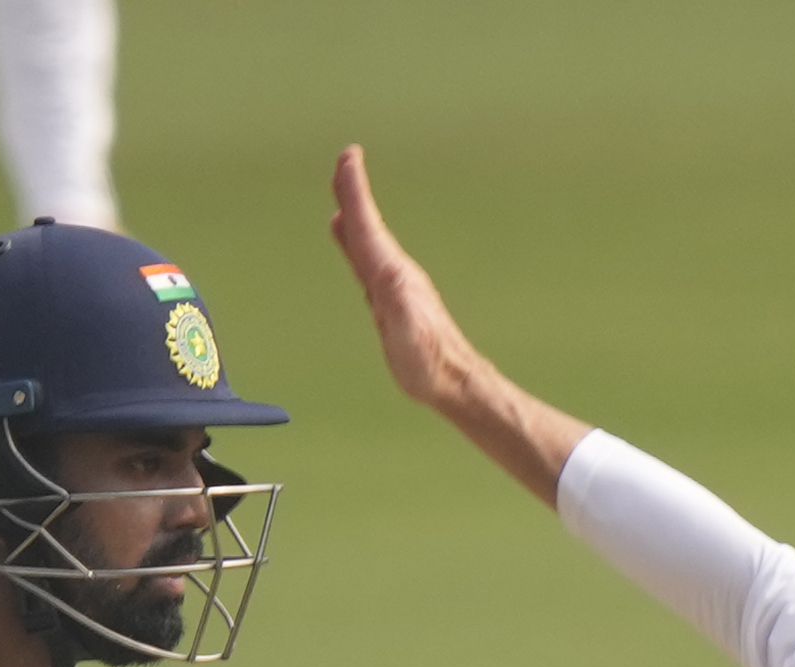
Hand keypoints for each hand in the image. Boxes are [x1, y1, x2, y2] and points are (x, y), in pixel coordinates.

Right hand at [327, 145, 590, 505]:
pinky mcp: (394, 301)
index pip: (367, 226)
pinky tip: (352, 244)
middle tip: (345, 162)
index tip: (349, 156)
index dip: (355, 192)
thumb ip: (393, 304)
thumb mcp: (406, 334)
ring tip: (342, 199)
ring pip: (368, 242)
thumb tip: (382, 276)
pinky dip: (357, 244)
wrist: (452, 382)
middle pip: (368, 226)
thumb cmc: (428, 363)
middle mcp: (395, 273)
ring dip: (355, 217)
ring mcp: (395, 286)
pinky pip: (368, 262)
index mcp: (392, 274)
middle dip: (354, 194)